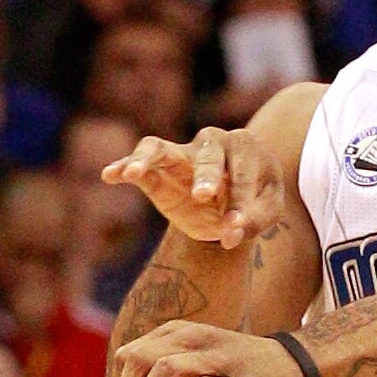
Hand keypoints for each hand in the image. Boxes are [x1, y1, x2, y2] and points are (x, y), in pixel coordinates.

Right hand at [101, 125, 285, 250]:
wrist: (233, 200)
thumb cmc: (255, 198)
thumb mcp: (266, 212)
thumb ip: (253, 222)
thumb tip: (231, 234)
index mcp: (244, 146)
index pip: (243, 173)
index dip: (241, 201)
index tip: (237, 227)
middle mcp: (211, 142)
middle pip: (206, 155)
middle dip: (205, 175)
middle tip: (202, 196)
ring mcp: (180, 154)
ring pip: (159, 147)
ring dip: (147, 159)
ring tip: (133, 172)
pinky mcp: (158, 171)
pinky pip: (139, 165)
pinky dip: (123, 167)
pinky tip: (109, 175)